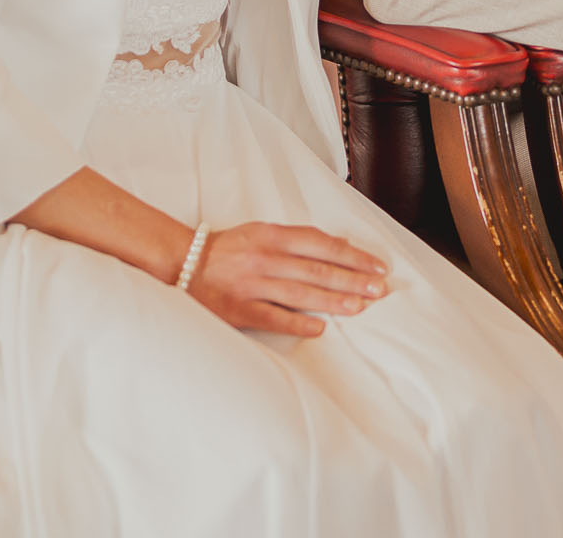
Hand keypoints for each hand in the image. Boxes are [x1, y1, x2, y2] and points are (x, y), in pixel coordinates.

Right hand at [188, 222, 389, 337]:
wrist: (182, 263)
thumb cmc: (229, 248)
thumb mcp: (263, 232)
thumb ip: (298, 240)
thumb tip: (340, 245)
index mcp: (273, 236)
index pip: (322, 244)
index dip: (353, 255)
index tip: (377, 266)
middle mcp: (265, 258)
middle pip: (317, 269)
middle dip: (352, 279)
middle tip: (380, 290)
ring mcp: (252, 284)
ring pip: (300, 293)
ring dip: (333, 300)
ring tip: (360, 307)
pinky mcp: (239, 309)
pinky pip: (273, 317)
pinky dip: (297, 323)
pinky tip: (320, 329)